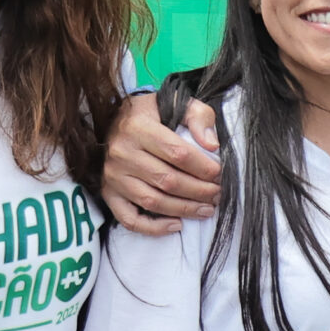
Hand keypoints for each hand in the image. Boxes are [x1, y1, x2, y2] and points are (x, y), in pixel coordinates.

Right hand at [103, 92, 222, 234]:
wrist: (121, 118)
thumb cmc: (156, 112)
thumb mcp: (179, 102)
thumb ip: (199, 118)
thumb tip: (212, 145)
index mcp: (138, 127)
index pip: (177, 153)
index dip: (203, 167)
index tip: (220, 174)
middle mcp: (121, 153)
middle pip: (167, 180)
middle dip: (199, 191)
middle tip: (219, 194)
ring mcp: (112, 175)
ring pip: (152, 201)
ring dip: (183, 209)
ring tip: (206, 210)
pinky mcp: (108, 193)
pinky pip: (129, 218)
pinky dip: (153, 228)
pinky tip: (177, 225)